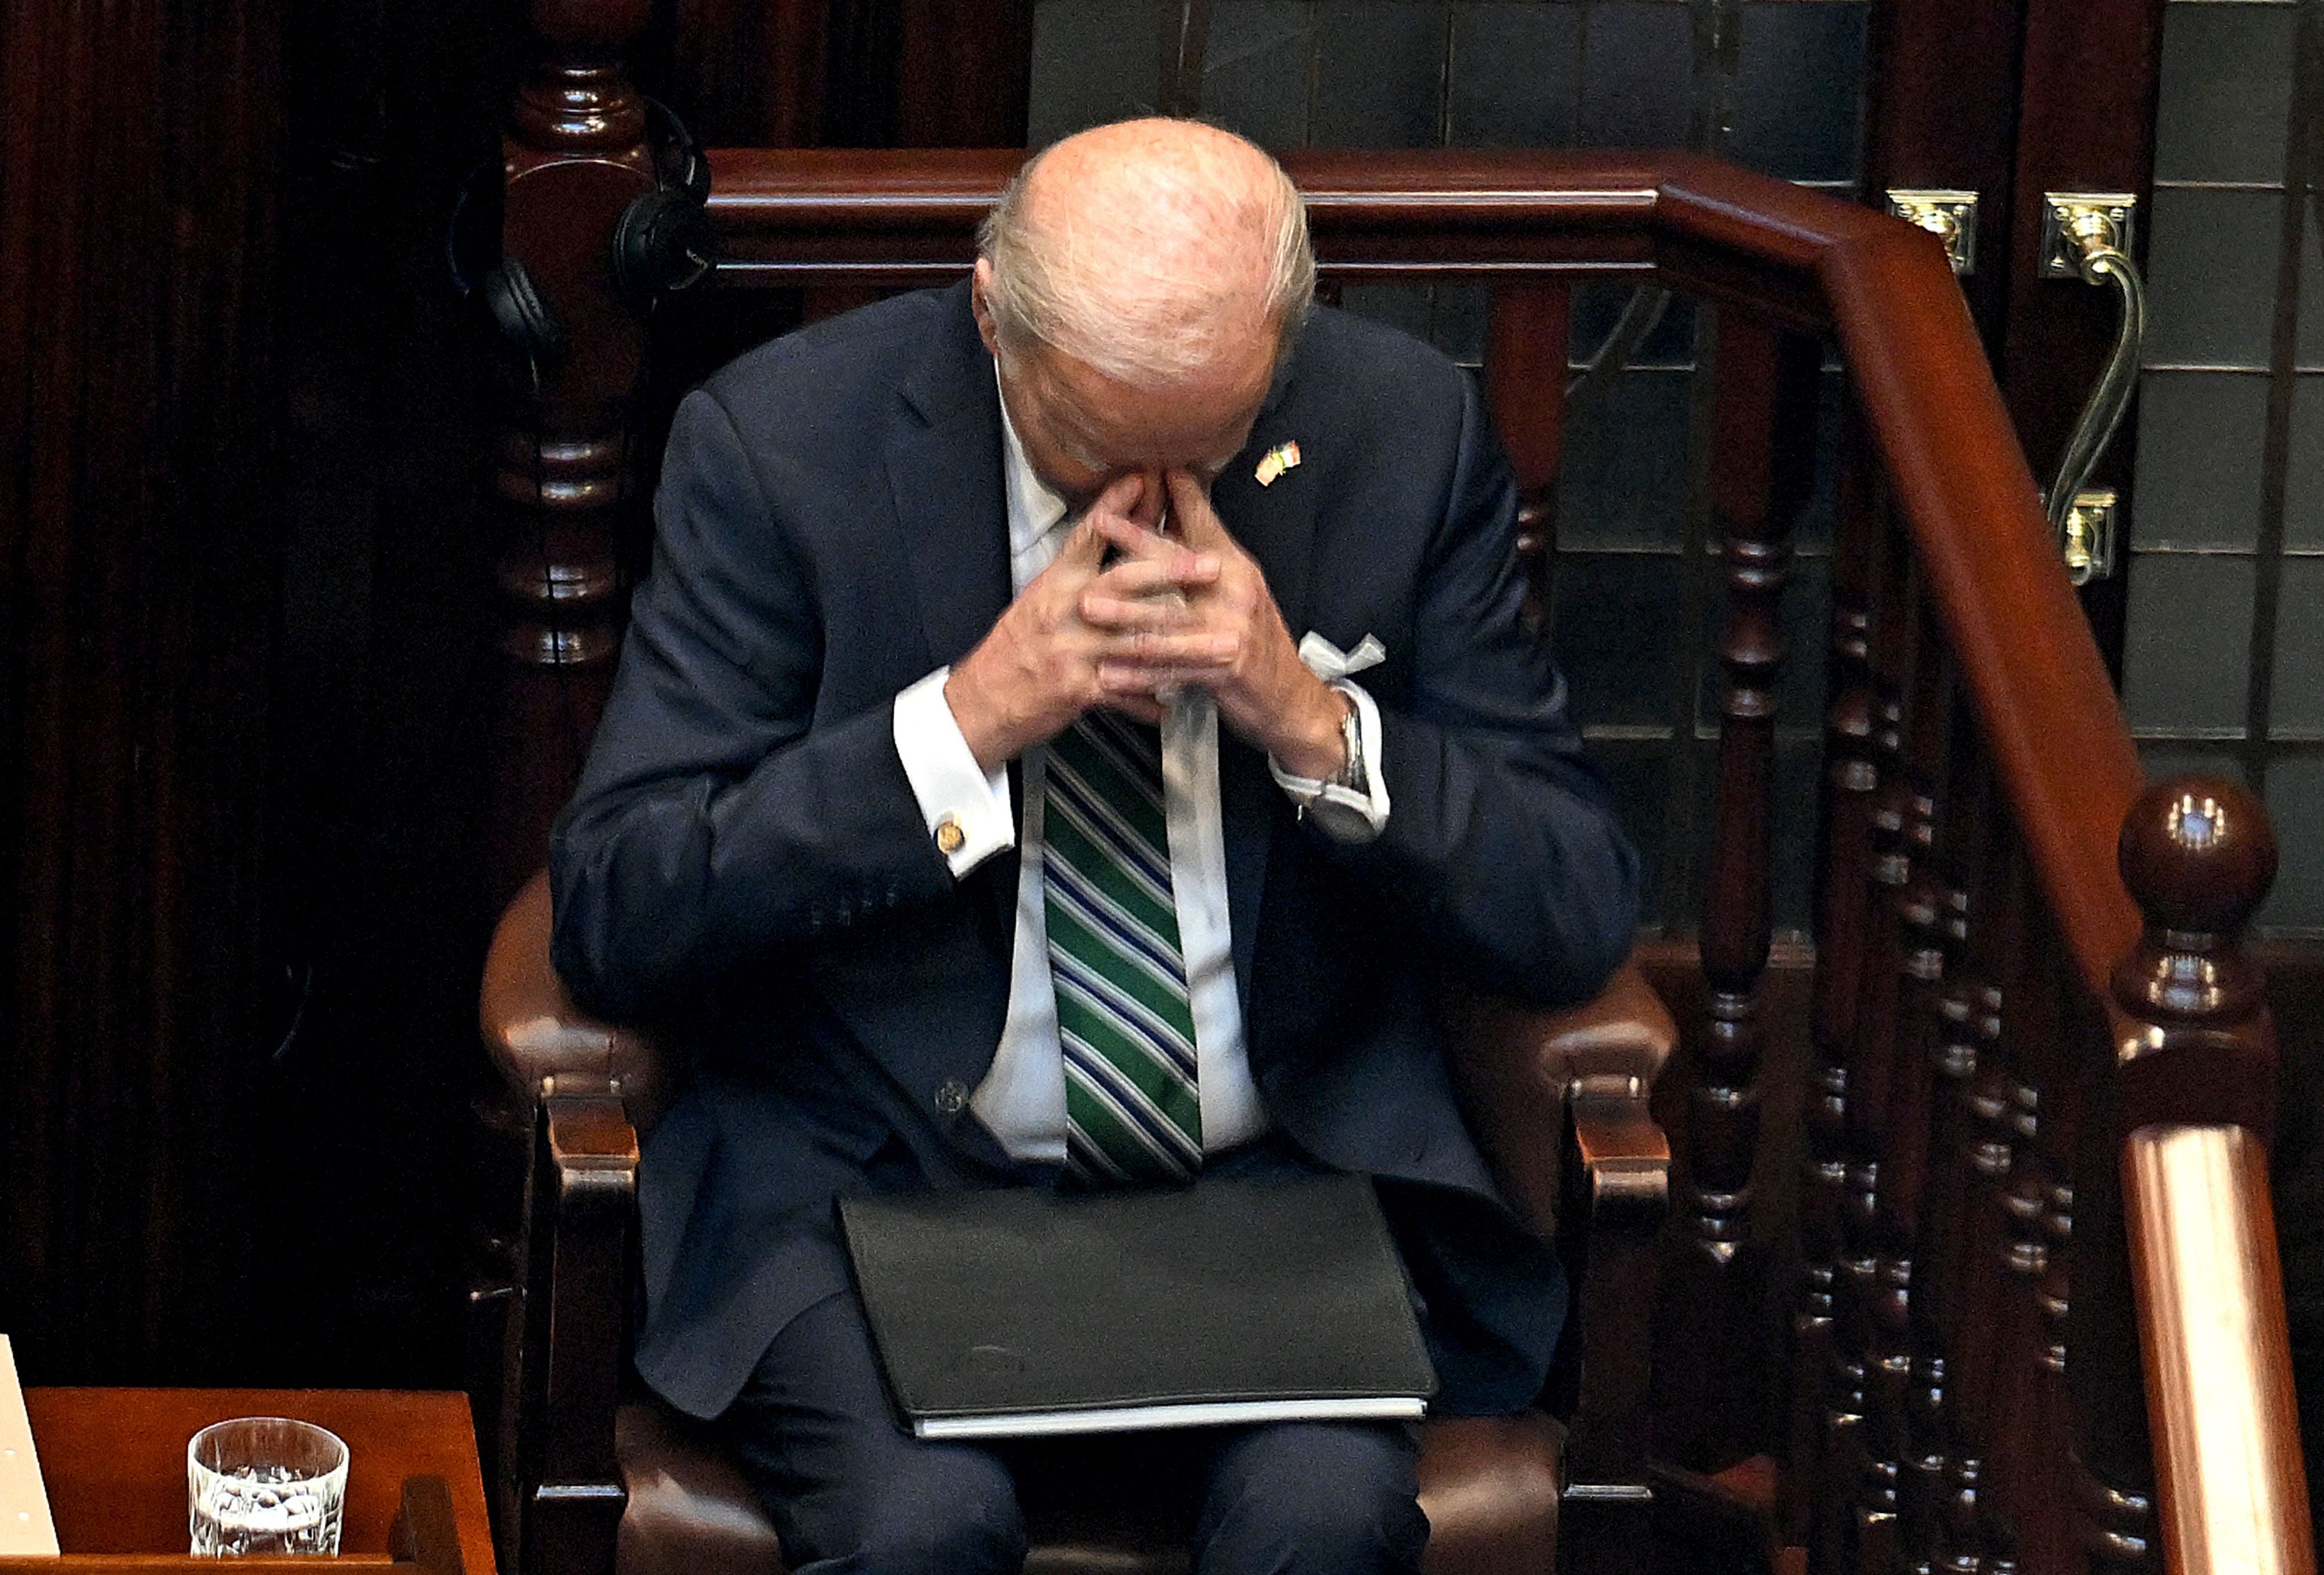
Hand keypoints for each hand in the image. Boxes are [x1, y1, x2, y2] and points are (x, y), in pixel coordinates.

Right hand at [944, 473, 1223, 771]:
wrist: (980, 701)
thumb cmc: (1013, 650)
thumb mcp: (1038, 601)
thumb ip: (1075, 573)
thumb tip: (1107, 537)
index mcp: (1054, 585)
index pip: (1086, 537)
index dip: (1115, 507)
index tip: (1143, 479)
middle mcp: (1063, 611)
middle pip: (1123, 583)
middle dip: (1172, 572)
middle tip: (1213, 566)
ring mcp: (1070, 649)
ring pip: (1137, 642)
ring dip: (1185, 645)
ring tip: (1222, 644)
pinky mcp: (1075, 688)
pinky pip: (1123, 692)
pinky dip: (1148, 700)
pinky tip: (1172, 704)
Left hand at [1081, 470, 1348, 779]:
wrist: (1290, 697)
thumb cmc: (1256, 640)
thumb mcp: (1237, 590)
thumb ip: (1203, 557)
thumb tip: (1172, 516)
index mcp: (1236, 566)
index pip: (1204, 523)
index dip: (1179, 494)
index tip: (1151, 466)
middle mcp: (1236, 591)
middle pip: (1179, 562)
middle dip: (1136, 539)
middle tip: (1100, 521)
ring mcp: (1231, 629)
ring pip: (1167, 618)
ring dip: (1123, 613)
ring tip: (1087, 605)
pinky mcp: (1225, 668)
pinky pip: (1172, 669)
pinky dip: (1138, 674)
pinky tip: (1109, 672)